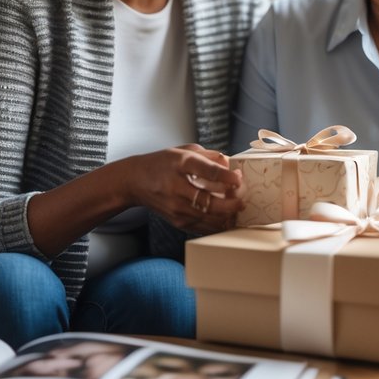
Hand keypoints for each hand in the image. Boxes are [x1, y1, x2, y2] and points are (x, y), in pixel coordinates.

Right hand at [123, 145, 243, 232]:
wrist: (135, 182)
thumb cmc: (162, 164)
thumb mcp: (183, 151)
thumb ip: (209, 156)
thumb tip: (231, 164)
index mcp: (180, 164)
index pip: (207, 171)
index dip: (227, 176)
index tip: (239, 178)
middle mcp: (176, 187)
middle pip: (209, 201)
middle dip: (231, 203)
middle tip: (243, 200)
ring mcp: (176, 207)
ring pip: (208, 218)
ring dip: (227, 216)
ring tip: (237, 209)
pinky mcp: (177, 221)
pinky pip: (203, 227)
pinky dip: (218, 225)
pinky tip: (226, 219)